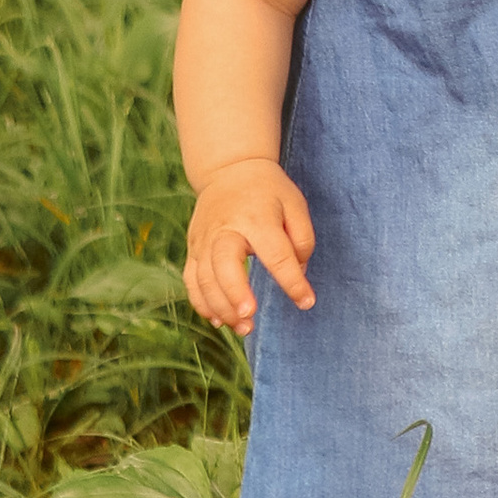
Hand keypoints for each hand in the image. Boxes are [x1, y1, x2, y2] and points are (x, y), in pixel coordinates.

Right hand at [184, 159, 315, 329]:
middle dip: (234, 292)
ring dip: (220, 307)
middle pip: (223, 263)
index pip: (276, 253)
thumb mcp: (295, 204)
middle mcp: (225, 229)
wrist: (230, 170)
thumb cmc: (269, 191)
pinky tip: (219, 321)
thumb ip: (301, 239)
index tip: (307, 301)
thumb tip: (297, 273)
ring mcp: (204, 239)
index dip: (292, 281)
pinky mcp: (193, 248)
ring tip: (243, 327)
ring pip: (203, 278)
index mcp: (257, 217)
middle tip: (250, 315)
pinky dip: (201, 304)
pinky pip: (191, 281)